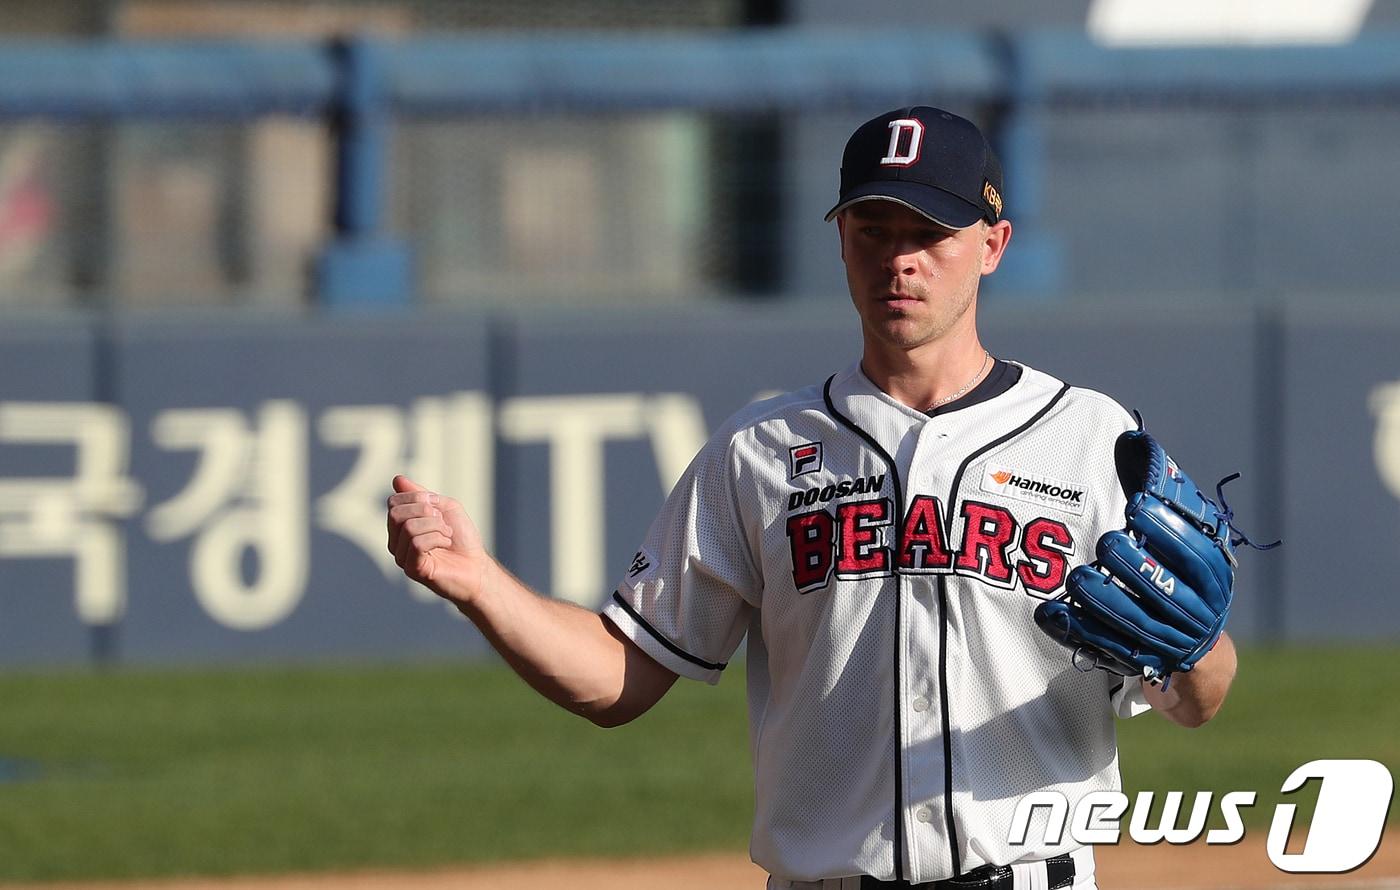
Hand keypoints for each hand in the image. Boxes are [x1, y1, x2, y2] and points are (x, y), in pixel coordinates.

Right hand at [386, 475, 487, 605]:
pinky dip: (437, 538)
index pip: (393, 502)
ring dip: (436, 526)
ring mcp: (402, 557)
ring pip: (408, 527)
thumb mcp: (444, 507)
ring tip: (447, 535)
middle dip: (425, 511)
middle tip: (442, 521)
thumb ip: (420, 494)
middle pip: (396, 513)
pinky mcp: (412, 569)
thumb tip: (397, 479)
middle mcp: (396, 542)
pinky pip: (417, 543)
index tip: (437, 505)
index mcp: (401, 526)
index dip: (417, 497)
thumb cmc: (462, 538)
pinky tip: (445, 544)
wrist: (477, 565)